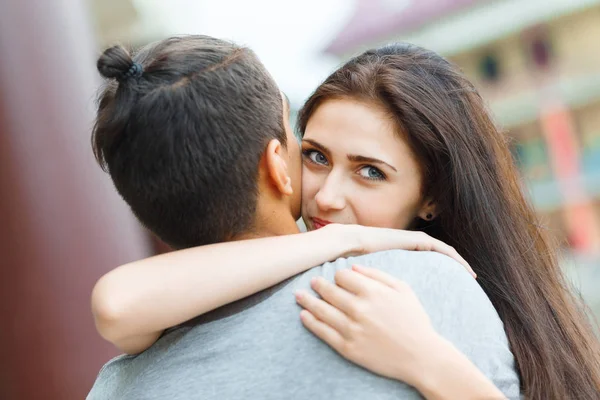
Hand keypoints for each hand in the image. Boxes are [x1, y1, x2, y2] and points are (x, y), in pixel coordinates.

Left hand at [295, 265, 442, 387]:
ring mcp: (351, 329)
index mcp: (372, 292)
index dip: (338, 275)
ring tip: (298, 295)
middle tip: (312, 282)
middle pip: (329, 291)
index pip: (343, 276)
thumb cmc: (414, 320)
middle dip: (318, 285)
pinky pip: (323, 332)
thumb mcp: (403, 289)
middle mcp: (359, 308)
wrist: (421, 356)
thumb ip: (377, 275)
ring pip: (321, 310)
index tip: (337, 277)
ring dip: (307, 301)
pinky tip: (303, 315)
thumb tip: (353, 266)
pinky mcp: (347, 348)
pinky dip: (310, 322)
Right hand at [335, 224, 474, 277]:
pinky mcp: (415, 238)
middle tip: (469, 281)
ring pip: (443, 252)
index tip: (449, 290)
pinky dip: (453, 256)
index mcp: (400, 255)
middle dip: (454, 268)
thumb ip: (378, 290)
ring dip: (458, 262)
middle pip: (437, 258)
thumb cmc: (355, 266)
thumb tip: (380, 309)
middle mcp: (409, 246)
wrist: (349, 245)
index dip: (439, 274)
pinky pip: (440, 247)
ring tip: (471, 275)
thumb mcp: (371, 282)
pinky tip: (464, 268)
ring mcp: (413, 240)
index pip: (425, 264)